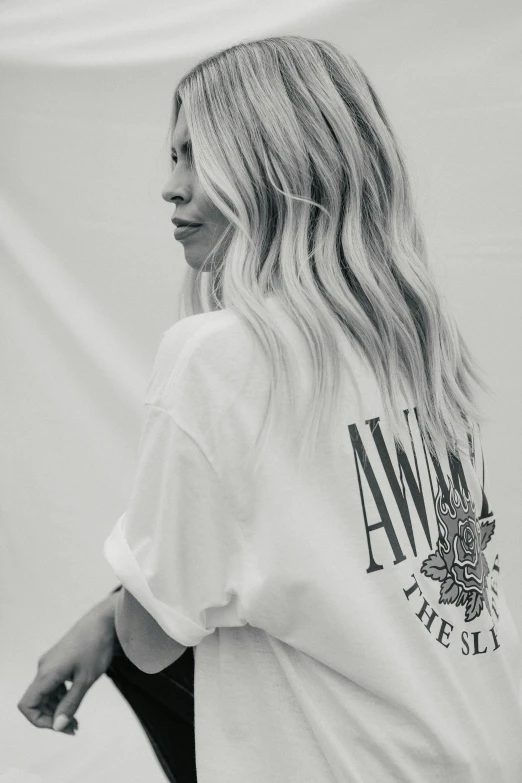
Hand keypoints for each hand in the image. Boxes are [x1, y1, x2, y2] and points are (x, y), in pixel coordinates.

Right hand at [17, 591, 119, 734]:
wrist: (105, 621)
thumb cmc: (96, 648)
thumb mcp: (86, 680)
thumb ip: (71, 704)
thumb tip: (58, 726)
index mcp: (47, 673)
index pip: (27, 705)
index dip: (39, 721)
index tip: (62, 725)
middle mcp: (44, 668)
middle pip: (36, 702)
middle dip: (52, 718)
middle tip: (74, 728)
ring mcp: (50, 663)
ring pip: (45, 694)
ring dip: (57, 709)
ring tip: (76, 720)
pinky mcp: (58, 660)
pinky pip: (52, 684)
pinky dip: (60, 696)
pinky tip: (75, 699)